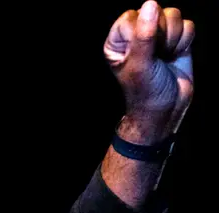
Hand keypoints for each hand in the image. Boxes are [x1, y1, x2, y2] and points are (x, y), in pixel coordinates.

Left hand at [104, 1, 193, 136]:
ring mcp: (157, 35)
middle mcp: (136, 34)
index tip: (145, 51)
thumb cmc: (146, 90)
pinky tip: (176, 55)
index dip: (145, 29)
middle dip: (162, 34)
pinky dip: (185, 40)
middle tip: (158, 56)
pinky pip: (188, 24)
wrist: (166, 109)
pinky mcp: (177, 39)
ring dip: (174, 38)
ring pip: (173, 15)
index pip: (133, 15)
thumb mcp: (141, 64)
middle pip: (156, 11)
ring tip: (166, 56)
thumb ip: (144, 35)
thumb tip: (150, 3)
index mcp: (118, 40)